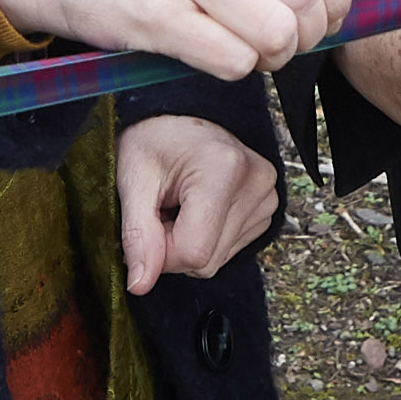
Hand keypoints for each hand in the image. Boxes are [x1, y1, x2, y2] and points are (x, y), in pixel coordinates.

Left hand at [117, 114, 278, 289]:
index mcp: (224, 169)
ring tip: (178, 202)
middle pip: (207, 260)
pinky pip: (229, 248)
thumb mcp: (133, 180)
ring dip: (189, 241)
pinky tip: (197, 207)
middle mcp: (256, 182)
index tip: (147, 220)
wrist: (177, 115)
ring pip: (218, 259)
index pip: (193, 253)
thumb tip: (140, 285)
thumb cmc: (152, 138)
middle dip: (173, 245)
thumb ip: (137, 235)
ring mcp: (267, 196)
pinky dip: (206, 236)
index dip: (160, 252)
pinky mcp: (267, 207)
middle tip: (160, 208)